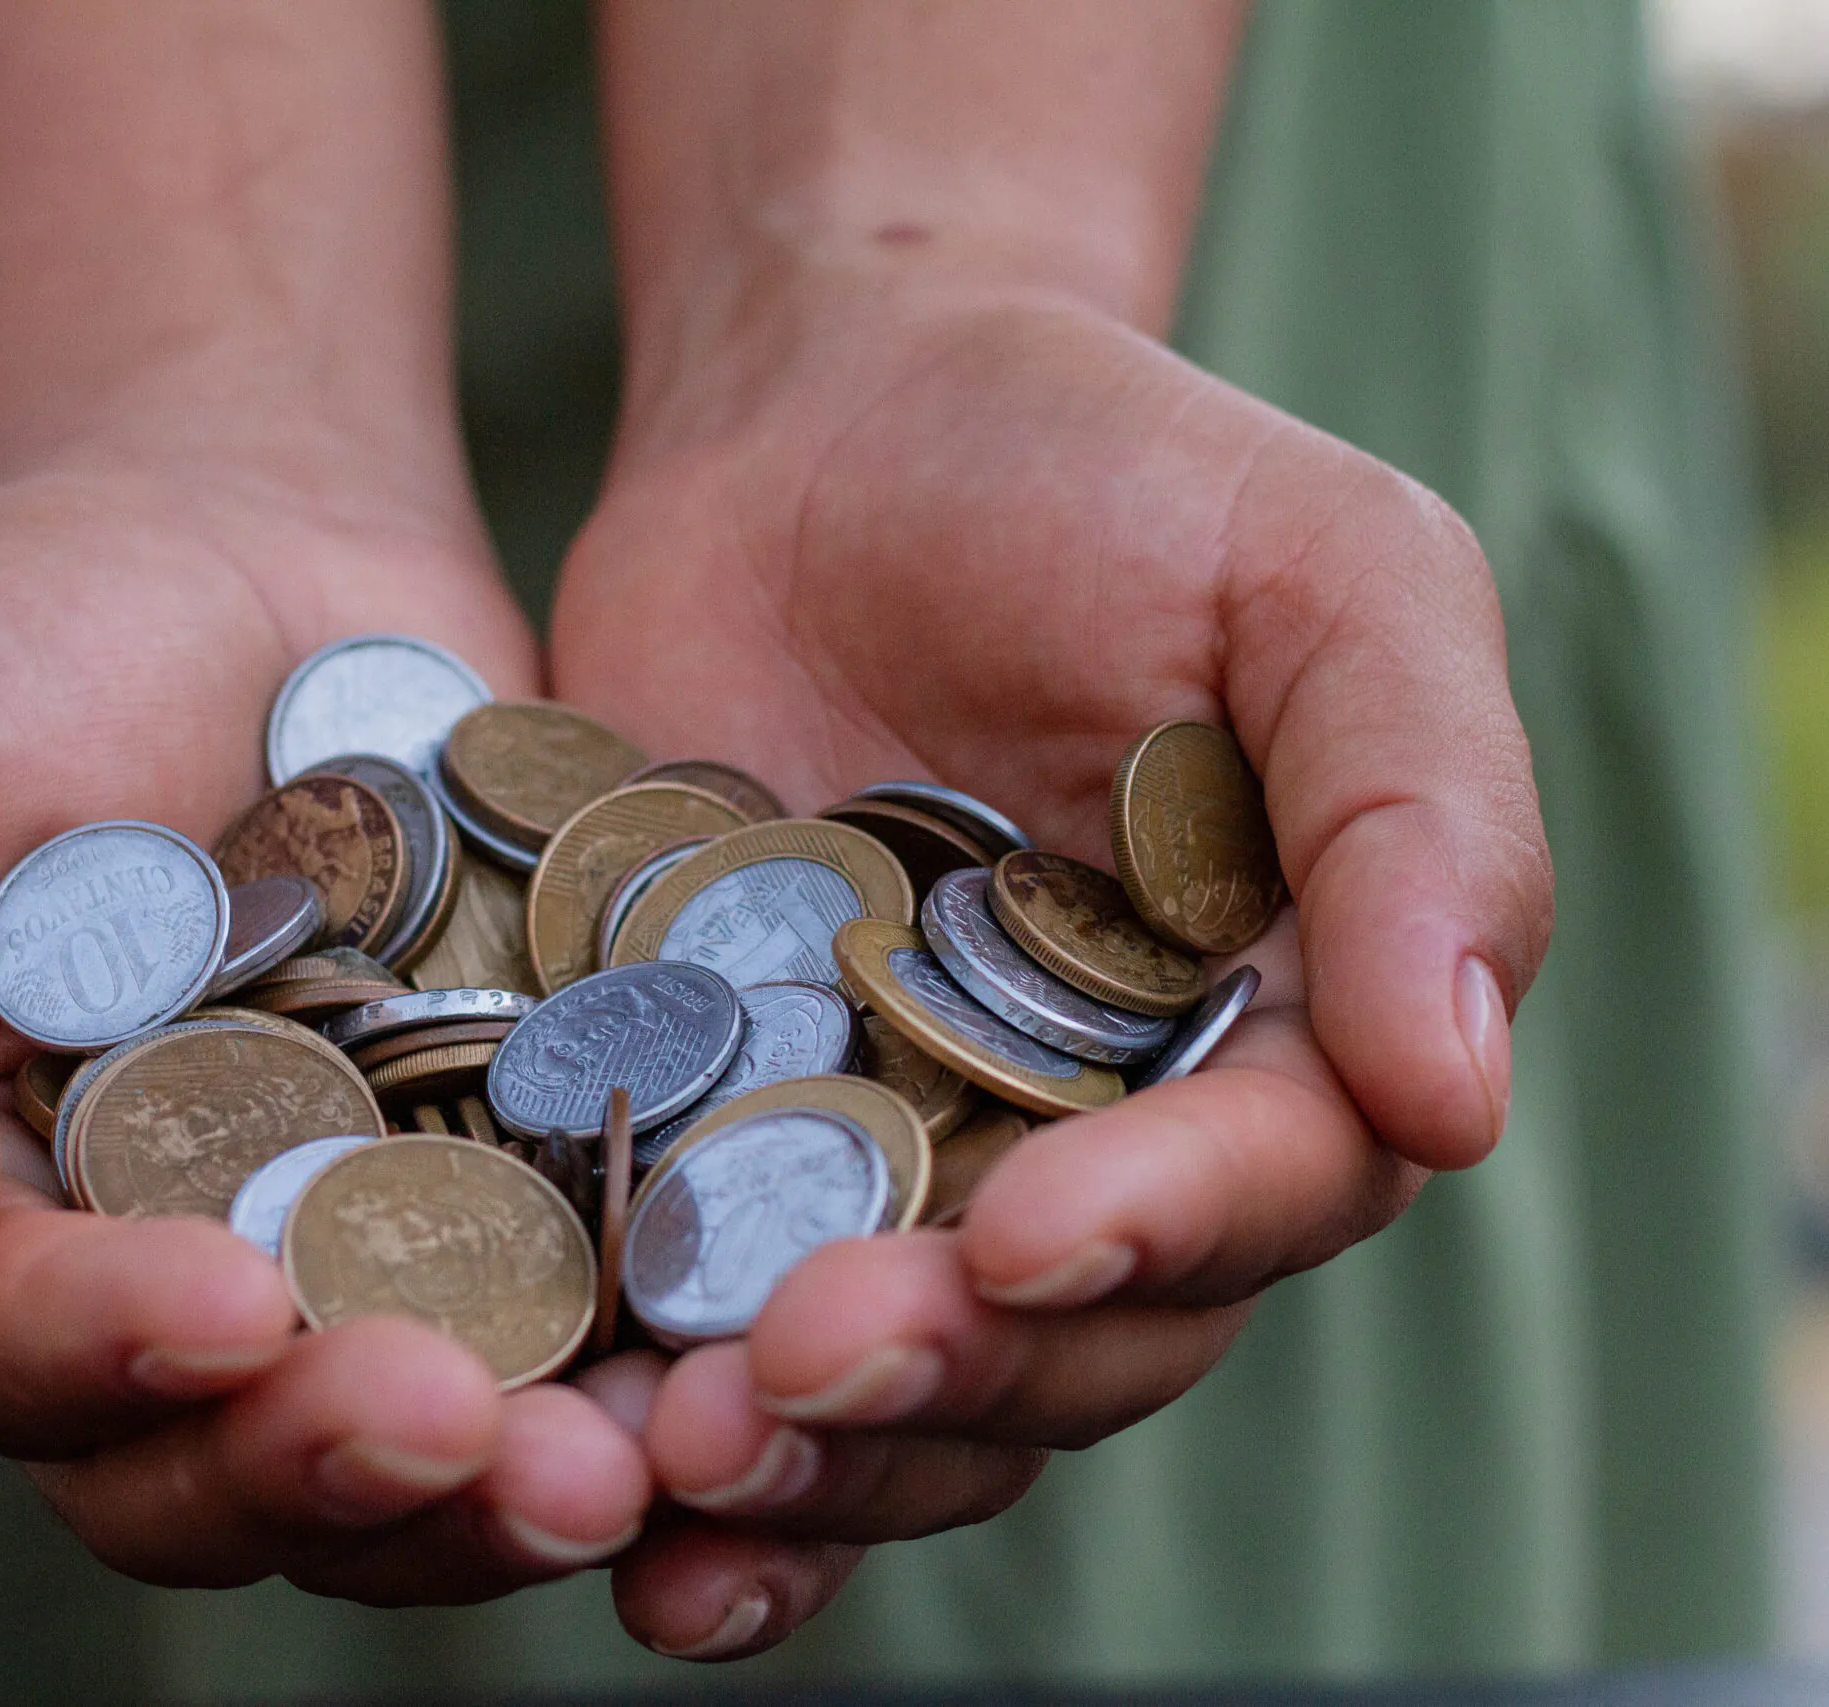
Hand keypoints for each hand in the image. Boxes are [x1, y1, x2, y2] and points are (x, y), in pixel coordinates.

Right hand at [0, 447, 651, 1602]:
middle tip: (454, 1426)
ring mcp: (319, 1279)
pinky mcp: (492, 1224)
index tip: (227, 1299)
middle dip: (315, 1466)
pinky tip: (714, 1372)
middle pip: (188, 1471)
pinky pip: (559, 1347)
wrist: (235, 551)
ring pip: (383, 1463)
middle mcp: (117, 1303)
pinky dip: (628, 1382)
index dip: (90, 1353)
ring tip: (612, 1463)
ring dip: (491, 1494)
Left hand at [549, 294, 1551, 1655]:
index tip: (1031, 1238)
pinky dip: (657, 1418)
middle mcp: (1095, 1141)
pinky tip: (586, 1478)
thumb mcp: (1320, 569)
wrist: (818, 425)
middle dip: (946, 1375)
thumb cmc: (1100, 470)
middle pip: (1064, 1346)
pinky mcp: (713, 1143)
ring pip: (887, 1385)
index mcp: (1270, 1035)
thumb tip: (1456, 1092)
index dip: (1160, 1235)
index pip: (1258, 1191)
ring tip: (669, 1453)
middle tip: (797, 1363)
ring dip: (796, 1456)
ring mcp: (893, 1160)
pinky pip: (703, 1323)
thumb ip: (1415, 805)